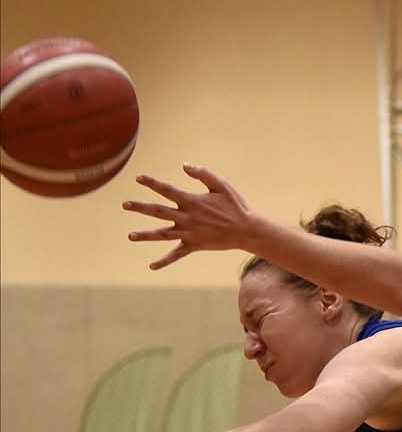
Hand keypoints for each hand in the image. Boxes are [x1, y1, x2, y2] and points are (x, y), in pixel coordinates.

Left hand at [123, 163, 255, 269]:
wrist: (247, 230)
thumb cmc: (235, 206)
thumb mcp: (221, 185)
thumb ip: (202, 174)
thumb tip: (184, 165)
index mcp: (192, 201)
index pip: (167, 190)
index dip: (152, 183)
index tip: (139, 178)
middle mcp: (187, 217)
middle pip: (158, 211)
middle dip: (141, 207)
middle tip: (125, 205)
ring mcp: (189, 233)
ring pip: (163, 234)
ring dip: (145, 235)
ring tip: (130, 236)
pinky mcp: (194, 245)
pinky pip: (177, 254)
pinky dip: (164, 260)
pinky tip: (152, 265)